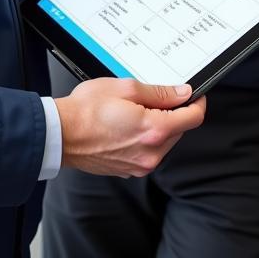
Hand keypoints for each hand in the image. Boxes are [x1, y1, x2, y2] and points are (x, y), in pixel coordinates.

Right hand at [54, 78, 206, 177]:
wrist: (61, 134)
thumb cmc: (87, 110)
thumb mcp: (126, 88)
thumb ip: (159, 92)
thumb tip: (183, 93)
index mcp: (154, 130)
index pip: (193, 118)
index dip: (198, 102)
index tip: (195, 94)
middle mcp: (151, 153)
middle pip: (179, 130)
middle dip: (172, 112)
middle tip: (150, 97)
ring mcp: (140, 165)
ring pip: (164, 141)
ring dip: (158, 125)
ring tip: (132, 110)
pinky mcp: (130, 170)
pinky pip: (148, 152)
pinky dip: (144, 138)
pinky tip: (125, 126)